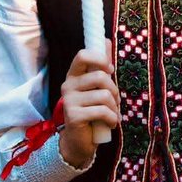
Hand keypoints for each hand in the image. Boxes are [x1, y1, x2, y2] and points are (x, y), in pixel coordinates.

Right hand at [58, 41, 119, 168]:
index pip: (83, 55)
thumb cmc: (92, 110)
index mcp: (73, 76)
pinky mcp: (73, 116)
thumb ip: (101, 65)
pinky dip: (112, 118)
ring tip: (111, 114)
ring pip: (104, 95)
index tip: (109, 70)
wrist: (79, 141)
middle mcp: (67, 86)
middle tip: (114, 101)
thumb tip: (105, 40)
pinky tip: (110, 123)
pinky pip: (102, 111)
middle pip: (100, 76)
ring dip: (114, 107)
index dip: (100, 59)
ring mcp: (69, 101)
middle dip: (114, 90)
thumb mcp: (97, 87)